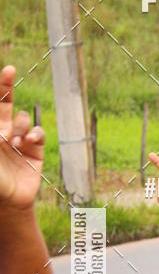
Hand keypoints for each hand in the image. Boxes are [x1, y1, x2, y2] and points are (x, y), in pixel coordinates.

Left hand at [0, 65, 44, 208]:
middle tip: (9, 71)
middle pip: (6, 104)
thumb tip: (1, 121)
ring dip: (19, 127)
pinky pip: (38, 133)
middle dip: (6, 87)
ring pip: (22, 120)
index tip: (5, 71)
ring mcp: (20, 141)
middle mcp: (4, 133)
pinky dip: (34, 134)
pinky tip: (28, 142)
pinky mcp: (36, 151)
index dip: (0, 88)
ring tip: (14, 144)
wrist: (8, 202)